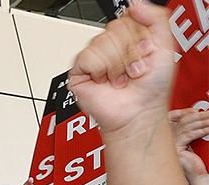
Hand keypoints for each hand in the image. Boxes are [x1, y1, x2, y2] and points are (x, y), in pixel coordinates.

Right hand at [67, 1, 175, 139]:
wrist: (137, 112)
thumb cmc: (151, 88)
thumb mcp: (166, 46)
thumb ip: (155, 19)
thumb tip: (135, 5)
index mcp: (130, 37)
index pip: (128, 18)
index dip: (139, 34)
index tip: (146, 50)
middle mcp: (112, 46)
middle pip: (115, 28)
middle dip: (130, 51)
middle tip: (135, 68)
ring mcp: (96, 57)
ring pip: (102, 42)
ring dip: (117, 64)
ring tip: (121, 77)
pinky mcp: (80, 70)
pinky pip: (87, 57)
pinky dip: (101, 70)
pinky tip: (106, 81)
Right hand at [170, 108, 208, 179]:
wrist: (197, 175)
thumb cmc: (196, 160)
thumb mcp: (194, 140)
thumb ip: (192, 129)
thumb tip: (196, 113)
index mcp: (169, 135)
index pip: (176, 119)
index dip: (187, 112)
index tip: (199, 110)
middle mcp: (167, 139)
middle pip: (183, 122)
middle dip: (200, 116)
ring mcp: (170, 144)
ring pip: (187, 127)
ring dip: (202, 122)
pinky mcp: (175, 149)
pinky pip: (189, 136)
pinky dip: (200, 131)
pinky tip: (207, 129)